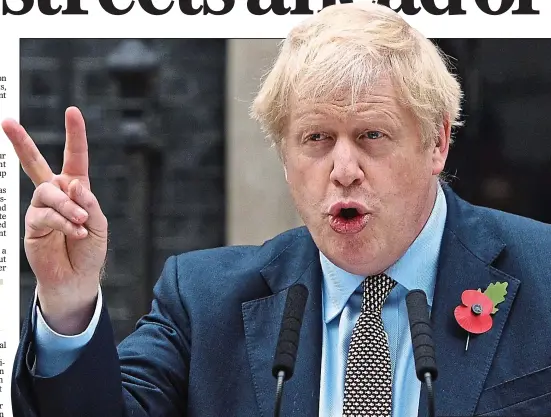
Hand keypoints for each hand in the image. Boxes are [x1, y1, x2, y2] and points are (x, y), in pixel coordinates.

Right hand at [2, 107, 107, 334]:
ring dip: (68, 207)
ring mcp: (41, 208)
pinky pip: (45, 215)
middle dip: (22, 142)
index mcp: (76, 189)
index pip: (75, 158)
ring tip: (81, 223)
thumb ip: (88, 203)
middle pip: (36, 164)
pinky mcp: (32, 225)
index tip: (72, 111)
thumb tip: (72, 184)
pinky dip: (64, 223)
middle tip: (6, 122)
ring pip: (48, 192)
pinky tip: (76, 233)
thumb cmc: (90, 250)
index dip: (75, 135)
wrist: (77, 277)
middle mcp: (55, 194)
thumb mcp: (99, 224)